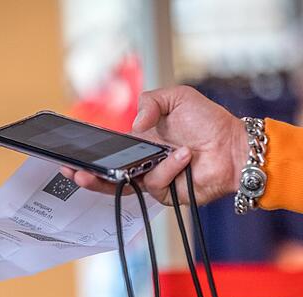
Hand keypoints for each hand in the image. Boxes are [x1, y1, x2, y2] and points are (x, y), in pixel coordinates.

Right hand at [62, 86, 246, 205]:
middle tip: (74, 172)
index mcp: (140, 140)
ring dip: (131, 172)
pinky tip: (185, 156)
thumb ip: (150, 102)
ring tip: (156, 156)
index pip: (109, 149)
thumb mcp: (177, 97)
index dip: (89, 153)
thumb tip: (133, 127)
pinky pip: (155, 184)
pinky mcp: (166, 194)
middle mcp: (143, 162)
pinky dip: (170, 169)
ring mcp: (153, 180)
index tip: (69, 154)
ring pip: (125, 185)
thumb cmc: (209, 122)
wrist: (234, 147)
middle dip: (89, 175)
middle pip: (108, 174)